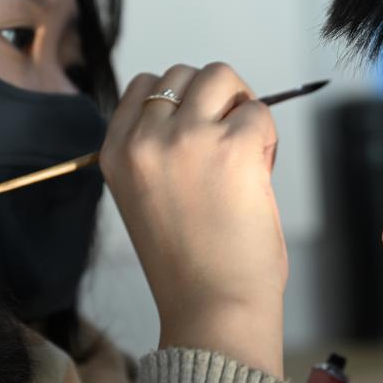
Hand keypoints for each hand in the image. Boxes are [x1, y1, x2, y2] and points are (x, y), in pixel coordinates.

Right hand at [100, 63, 286, 376]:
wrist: (212, 308)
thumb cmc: (189, 267)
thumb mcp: (148, 199)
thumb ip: (160, 155)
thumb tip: (208, 116)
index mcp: (116, 154)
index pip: (144, 87)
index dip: (180, 103)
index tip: (199, 135)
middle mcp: (144, 139)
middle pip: (183, 73)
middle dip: (213, 99)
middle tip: (229, 144)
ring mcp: (187, 138)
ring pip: (220, 75)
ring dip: (240, 104)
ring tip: (246, 149)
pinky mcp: (232, 146)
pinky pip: (259, 111)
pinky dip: (266, 134)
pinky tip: (261, 171)